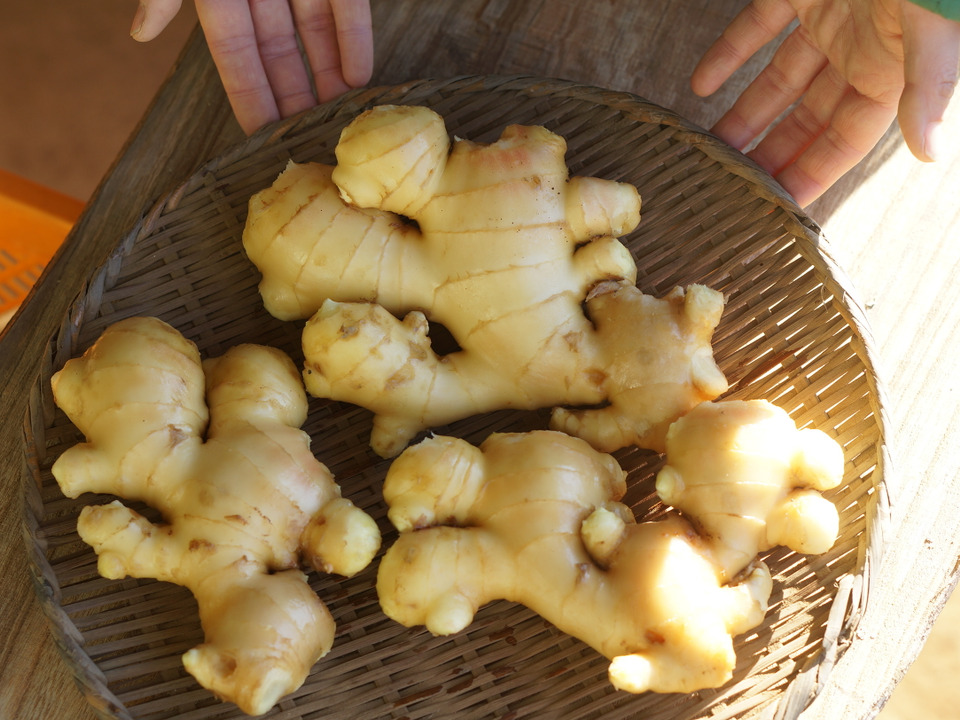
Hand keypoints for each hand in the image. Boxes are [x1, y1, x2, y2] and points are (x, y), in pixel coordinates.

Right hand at [131, 0, 372, 134]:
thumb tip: (141, 35)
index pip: (235, 58)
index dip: (249, 98)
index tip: (260, 141)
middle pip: (279, 56)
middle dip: (294, 100)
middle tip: (309, 147)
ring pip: (313, 35)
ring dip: (328, 78)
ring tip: (341, 122)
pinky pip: (343, 3)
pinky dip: (352, 37)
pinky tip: (360, 76)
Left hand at [691, 0, 959, 205]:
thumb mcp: (936, 28)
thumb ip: (930, 86)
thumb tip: (931, 153)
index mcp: (892, 72)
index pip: (845, 141)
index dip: (811, 174)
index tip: (775, 208)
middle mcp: (859, 51)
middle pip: (805, 119)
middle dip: (770, 154)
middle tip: (728, 188)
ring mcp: (829, 19)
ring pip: (778, 80)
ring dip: (743, 113)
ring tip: (706, 149)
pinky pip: (757, 27)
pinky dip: (728, 53)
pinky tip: (699, 85)